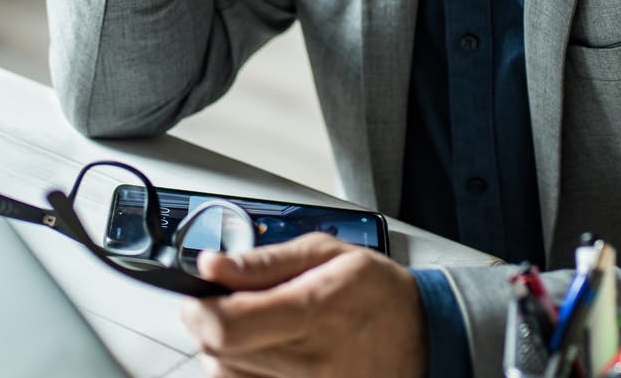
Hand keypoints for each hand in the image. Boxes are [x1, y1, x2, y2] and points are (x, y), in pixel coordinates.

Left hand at [181, 233, 427, 377]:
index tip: (201, 295)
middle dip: (212, 326)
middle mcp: (309, 361)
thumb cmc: (377, 295)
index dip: (199, 309)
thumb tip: (212, 266)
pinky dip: (243, 373)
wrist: (422, 338)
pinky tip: (265, 357)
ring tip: (257, 331)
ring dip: (226, 352)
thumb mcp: (328, 255)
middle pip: (219, 354)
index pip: (226, 326)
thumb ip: (265, 261)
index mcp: (313, 312)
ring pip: (226, 377)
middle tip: (233, 307)